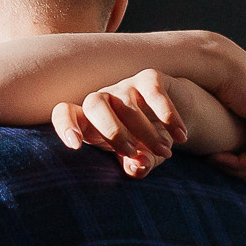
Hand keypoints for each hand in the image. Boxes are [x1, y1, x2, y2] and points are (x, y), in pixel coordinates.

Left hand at [50, 69, 185, 177]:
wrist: (174, 120)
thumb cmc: (146, 143)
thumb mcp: (142, 159)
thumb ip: (137, 166)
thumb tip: (137, 167)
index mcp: (90, 122)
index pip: (65, 113)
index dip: (65, 125)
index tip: (75, 146)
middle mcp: (103, 100)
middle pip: (93, 104)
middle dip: (112, 131)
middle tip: (132, 153)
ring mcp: (125, 86)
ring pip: (128, 105)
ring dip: (146, 132)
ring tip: (165, 152)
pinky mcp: (149, 78)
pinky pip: (154, 94)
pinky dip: (168, 117)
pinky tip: (180, 136)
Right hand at [204, 46, 245, 188]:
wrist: (217, 65)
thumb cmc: (217, 86)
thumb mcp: (235, 114)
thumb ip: (244, 131)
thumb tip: (240, 155)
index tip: (221, 162)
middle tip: (220, 170)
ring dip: (244, 171)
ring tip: (216, 163)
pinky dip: (244, 163)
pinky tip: (220, 158)